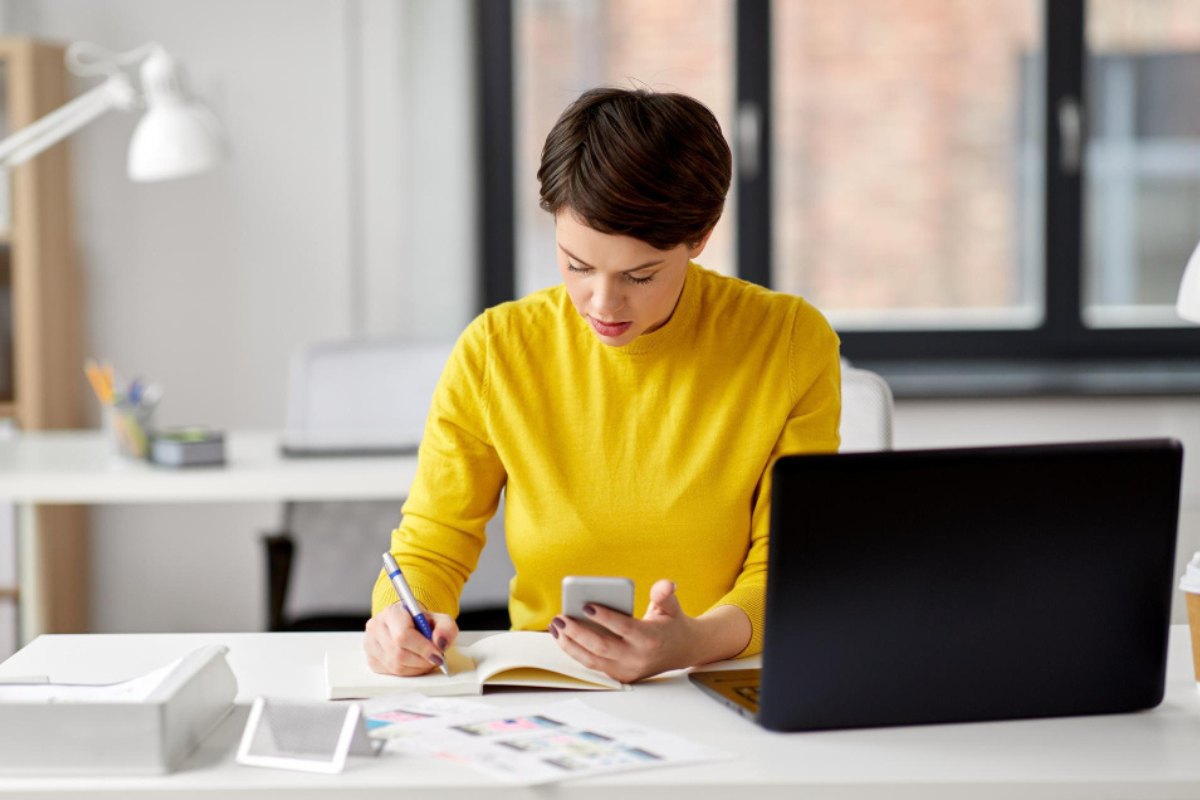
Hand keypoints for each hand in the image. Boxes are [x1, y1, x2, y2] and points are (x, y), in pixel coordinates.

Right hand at [364, 601, 458, 675]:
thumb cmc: (422, 622)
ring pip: (395, 666)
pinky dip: (409, 672)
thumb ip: (446, 628)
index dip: (423, 648)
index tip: (438, 654)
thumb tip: (440, 643)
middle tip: (435, 659)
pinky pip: (391, 673)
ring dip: (417, 668)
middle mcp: (376, 627)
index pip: (403, 635)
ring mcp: (371, 644)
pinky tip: (416, 664)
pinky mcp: (372, 659)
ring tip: (427, 660)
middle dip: (422, 660)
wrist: (408, 623)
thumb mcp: (440, 619)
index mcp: (392, 612)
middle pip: (399, 653)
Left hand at [549, 578, 696, 682]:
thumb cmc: (671, 624)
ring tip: (555, 627)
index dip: (605, 617)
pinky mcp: (620, 676)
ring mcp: (627, 670)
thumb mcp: (672, 606)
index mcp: (650, 639)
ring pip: (592, 660)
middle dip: (577, 632)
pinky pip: (593, 665)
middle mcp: (637, 658)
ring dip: (570, 644)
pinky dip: (576, 652)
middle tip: (560, 617)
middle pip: (601, 647)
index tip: (586, 605)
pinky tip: (563, 637)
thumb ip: (664, 594)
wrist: (682, 651)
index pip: (624, 628)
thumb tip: (665, 584)